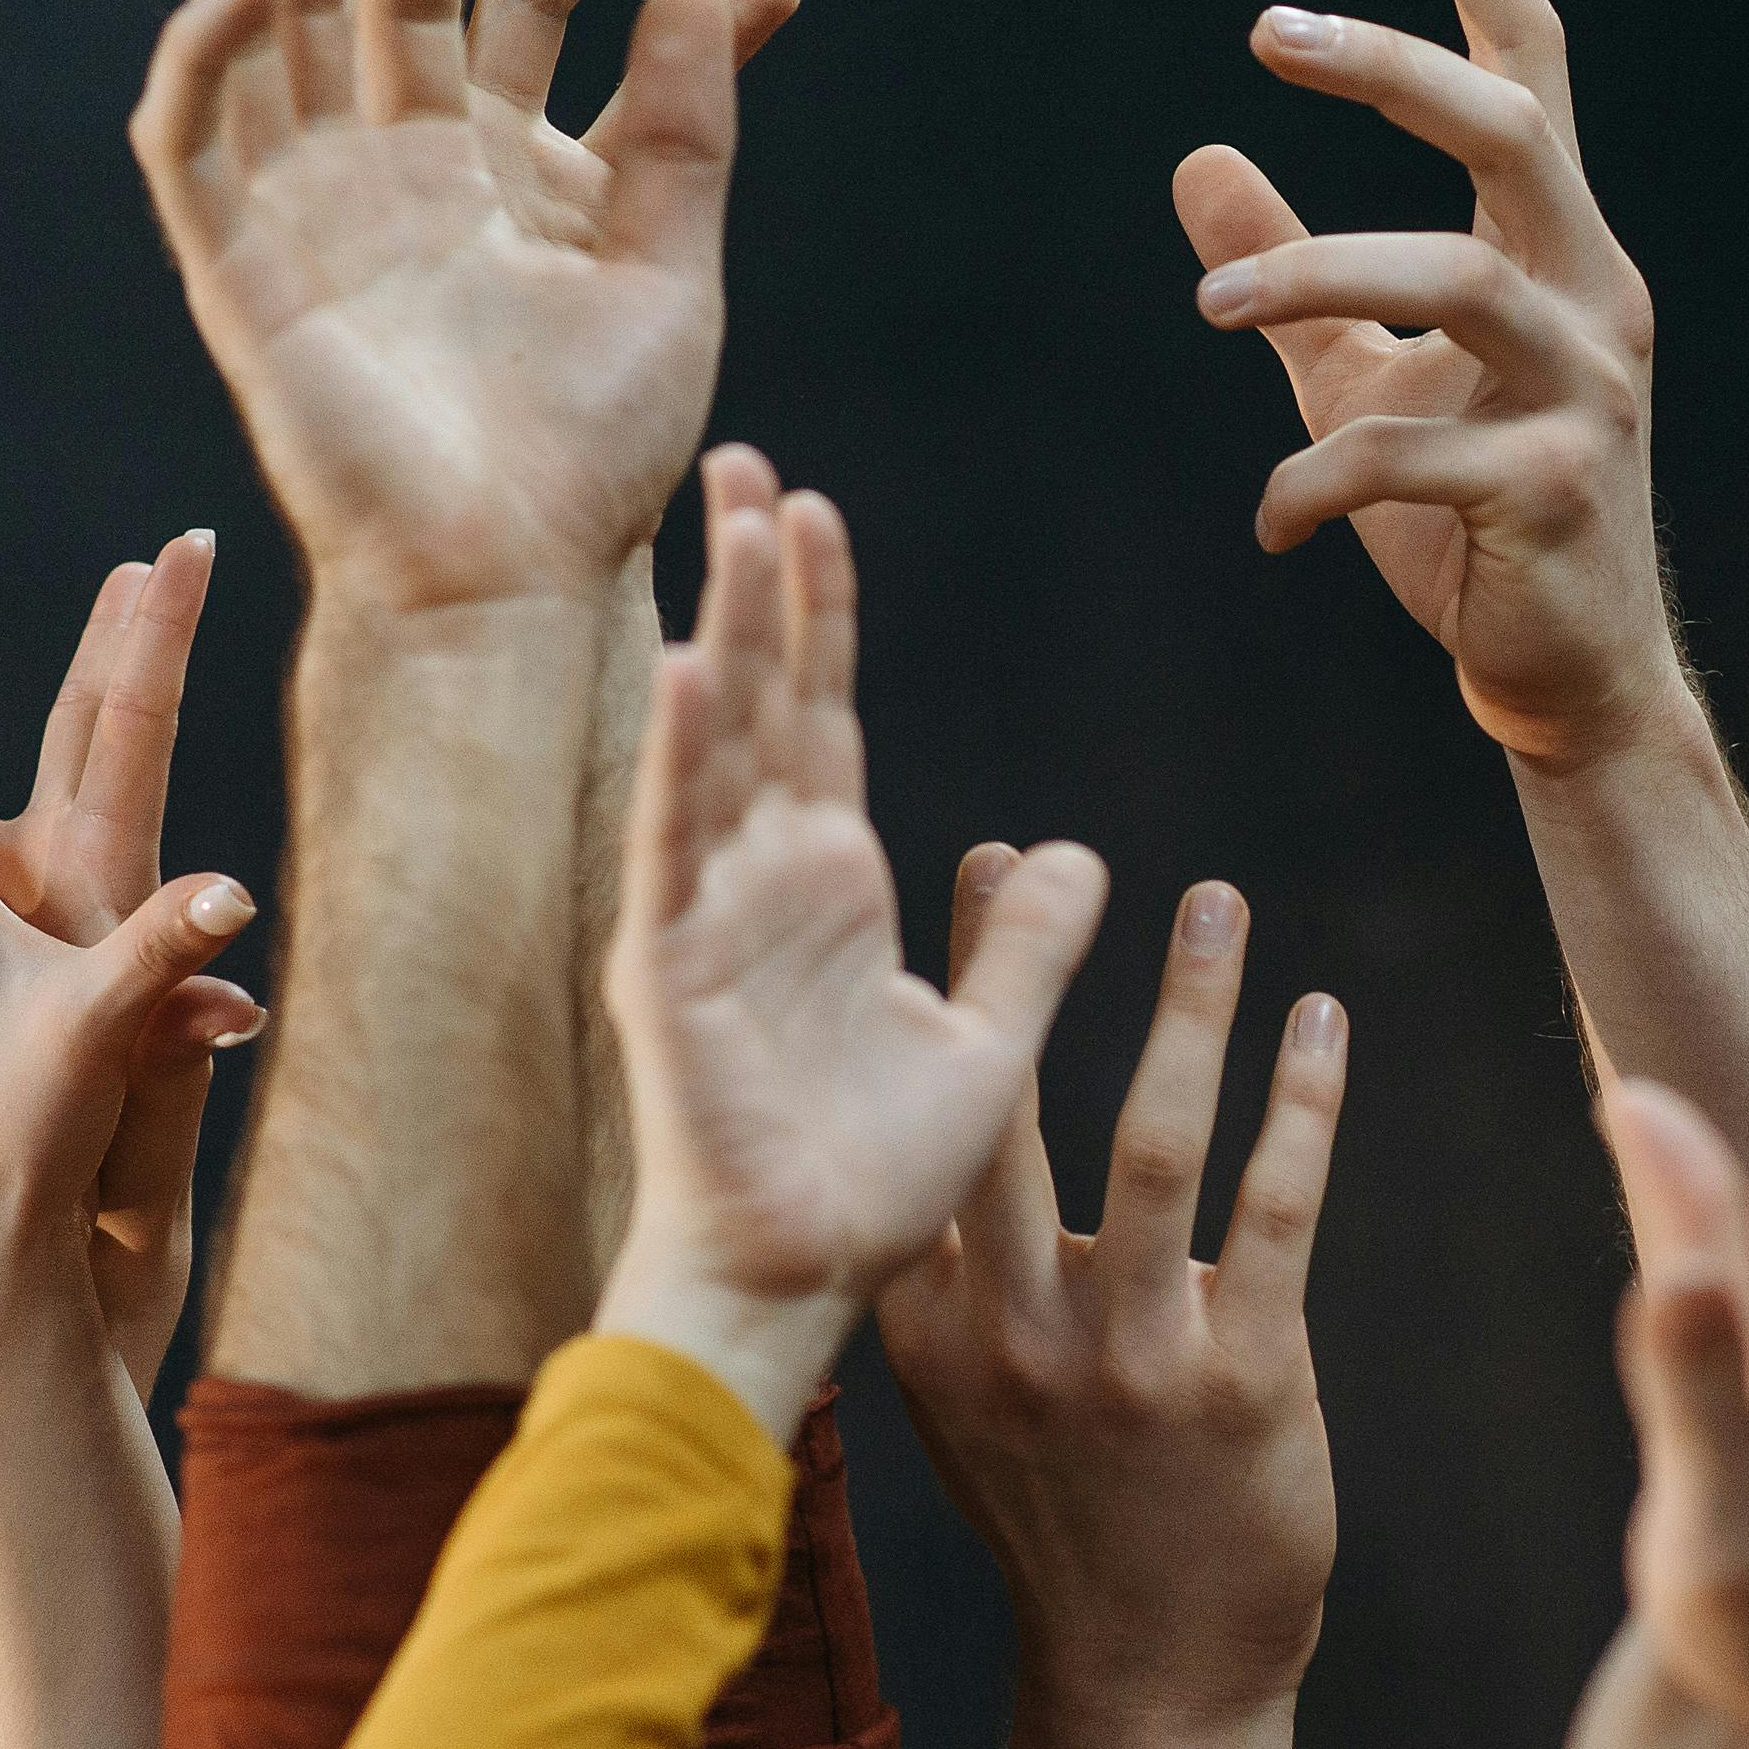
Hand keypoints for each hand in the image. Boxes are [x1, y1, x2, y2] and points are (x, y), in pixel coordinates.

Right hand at [132, 0, 800, 613]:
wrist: (514, 574)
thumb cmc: (597, 453)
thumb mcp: (671, 269)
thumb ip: (683, 125)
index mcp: (488, 153)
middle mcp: (385, 152)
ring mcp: (300, 195)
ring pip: (278, 5)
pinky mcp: (232, 258)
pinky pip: (198, 130)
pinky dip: (213, 44)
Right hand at [595, 448, 1110, 1429]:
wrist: (803, 1285)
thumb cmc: (872, 1184)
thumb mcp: (985, 1045)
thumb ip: (1030, 948)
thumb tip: (1079, 851)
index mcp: (826, 889)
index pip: (820, 718)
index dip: (819, 614)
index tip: (816, 511)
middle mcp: (755, 883)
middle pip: (758, 699)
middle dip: (754, 581)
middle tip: (745, 462)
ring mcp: (703, 920)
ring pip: (716, 744)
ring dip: (726, 629)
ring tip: (732, 518)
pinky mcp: (669, 973)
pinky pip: (674, 848)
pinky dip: (680, 759)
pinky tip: (689, 668)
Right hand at [877, 864, 1346, 1727]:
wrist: (1155, 1676)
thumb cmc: (1070, 1516)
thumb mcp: (968, 1401)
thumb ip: (953, 1279)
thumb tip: (944, 1131)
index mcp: (929, 1329)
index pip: (924, 1131)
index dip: (940, 1002)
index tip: (956, 881)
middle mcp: (1010, 1337)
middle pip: (1010, 1112)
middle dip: (1025, 969)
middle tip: (1044, 853)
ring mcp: (1124, 1363)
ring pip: (1156, 1142)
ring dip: (1189, 1006)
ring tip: (1215, 902)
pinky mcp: (1239, 1384)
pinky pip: (1276, 1213)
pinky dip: (1302, 1103)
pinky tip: (1322, 1021)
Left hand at [1180, 0, 1681, 764]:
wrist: (1569, 682)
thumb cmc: (1472, 521)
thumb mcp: (1363, 377)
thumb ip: (1292, 269)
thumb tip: (1198, 160)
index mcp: (1561, 250)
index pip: (1530, 65)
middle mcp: (1594, 296)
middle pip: (1512, 127)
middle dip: (1392, 65)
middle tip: (1265, 30)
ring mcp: (1586, 394)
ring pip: (1454, 281)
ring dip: (1315, 277)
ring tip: (1214, 311)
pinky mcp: (1553, 492)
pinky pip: (1408, 453)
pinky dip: (1315, 480)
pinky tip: (1270, 523)